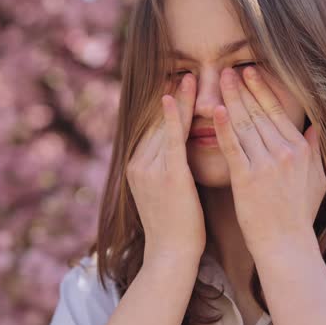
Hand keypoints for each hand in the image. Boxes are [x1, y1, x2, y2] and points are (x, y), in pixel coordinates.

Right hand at [127, 73, 205, 261]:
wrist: (172, 255)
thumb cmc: (176, 228)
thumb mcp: (165, 192)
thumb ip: (167, 168)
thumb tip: (178, 150)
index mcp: (136, 166)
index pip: (153, 129)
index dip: (165, 106)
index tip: (175, 84)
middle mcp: (138, 163)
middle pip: (156, 123)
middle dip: (171, 96)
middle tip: (183, 69)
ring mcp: (149, 169)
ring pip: (165, 126)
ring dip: (178, 99)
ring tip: (189, 75)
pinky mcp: (167, 175)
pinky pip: (172, 138)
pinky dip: (175, 115)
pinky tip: (178, 94)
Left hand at [212, 66, 325, 253]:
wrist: (285, 245)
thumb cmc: (298, 215)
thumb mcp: (316, 180)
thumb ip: (315, 152)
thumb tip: (316, 127)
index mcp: (299, 150)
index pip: (277, 112)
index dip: (262, 90)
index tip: (250, 72)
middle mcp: (284, 153)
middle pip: (258, 113)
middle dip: (242, 88)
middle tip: (228, 68)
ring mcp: (265, 165)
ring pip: (244, 124)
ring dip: (230, 98)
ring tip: (218, 79)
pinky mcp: (247, 179)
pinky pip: (233, 147)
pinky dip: (224, 126)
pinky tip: (216, 109)